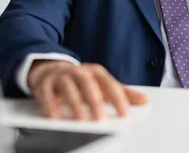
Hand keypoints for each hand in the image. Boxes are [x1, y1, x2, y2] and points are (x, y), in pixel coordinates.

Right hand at [27, 60, 148, 120]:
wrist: (52, 69)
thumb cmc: (82, 81)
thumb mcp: (102, 85)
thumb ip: (123, 93)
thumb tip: (144, 101)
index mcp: (96, 72)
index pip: (109, 84)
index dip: (118, 99)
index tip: (125, 114)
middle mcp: (79, 72)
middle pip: (88, 84)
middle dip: (95, 101)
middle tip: (101, 119)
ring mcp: (61, 76)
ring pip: (68, 87)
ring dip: (74, 103)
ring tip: (80, 119)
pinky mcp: (44, 83)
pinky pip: (46, 93)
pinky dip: (50, 105)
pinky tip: (54, 117)